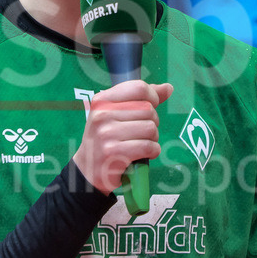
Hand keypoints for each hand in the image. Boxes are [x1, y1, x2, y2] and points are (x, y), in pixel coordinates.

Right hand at [73, 80, 173, 194]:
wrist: (88, 170)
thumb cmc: (107, 139)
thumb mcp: (116, 114)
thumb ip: (142, 99)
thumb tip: (168, 88)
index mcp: (102, 100)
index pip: (137, 88)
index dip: (152, 96)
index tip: (151, 106)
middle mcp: (102, 114)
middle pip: (148, 109)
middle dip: (152, 122)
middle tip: (141, 132)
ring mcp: (107, 133)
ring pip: (150, 128)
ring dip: (153, 138)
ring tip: (141, 144)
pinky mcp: (114, 152)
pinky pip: (148, 146)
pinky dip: (153, 151)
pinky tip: (144, 154)